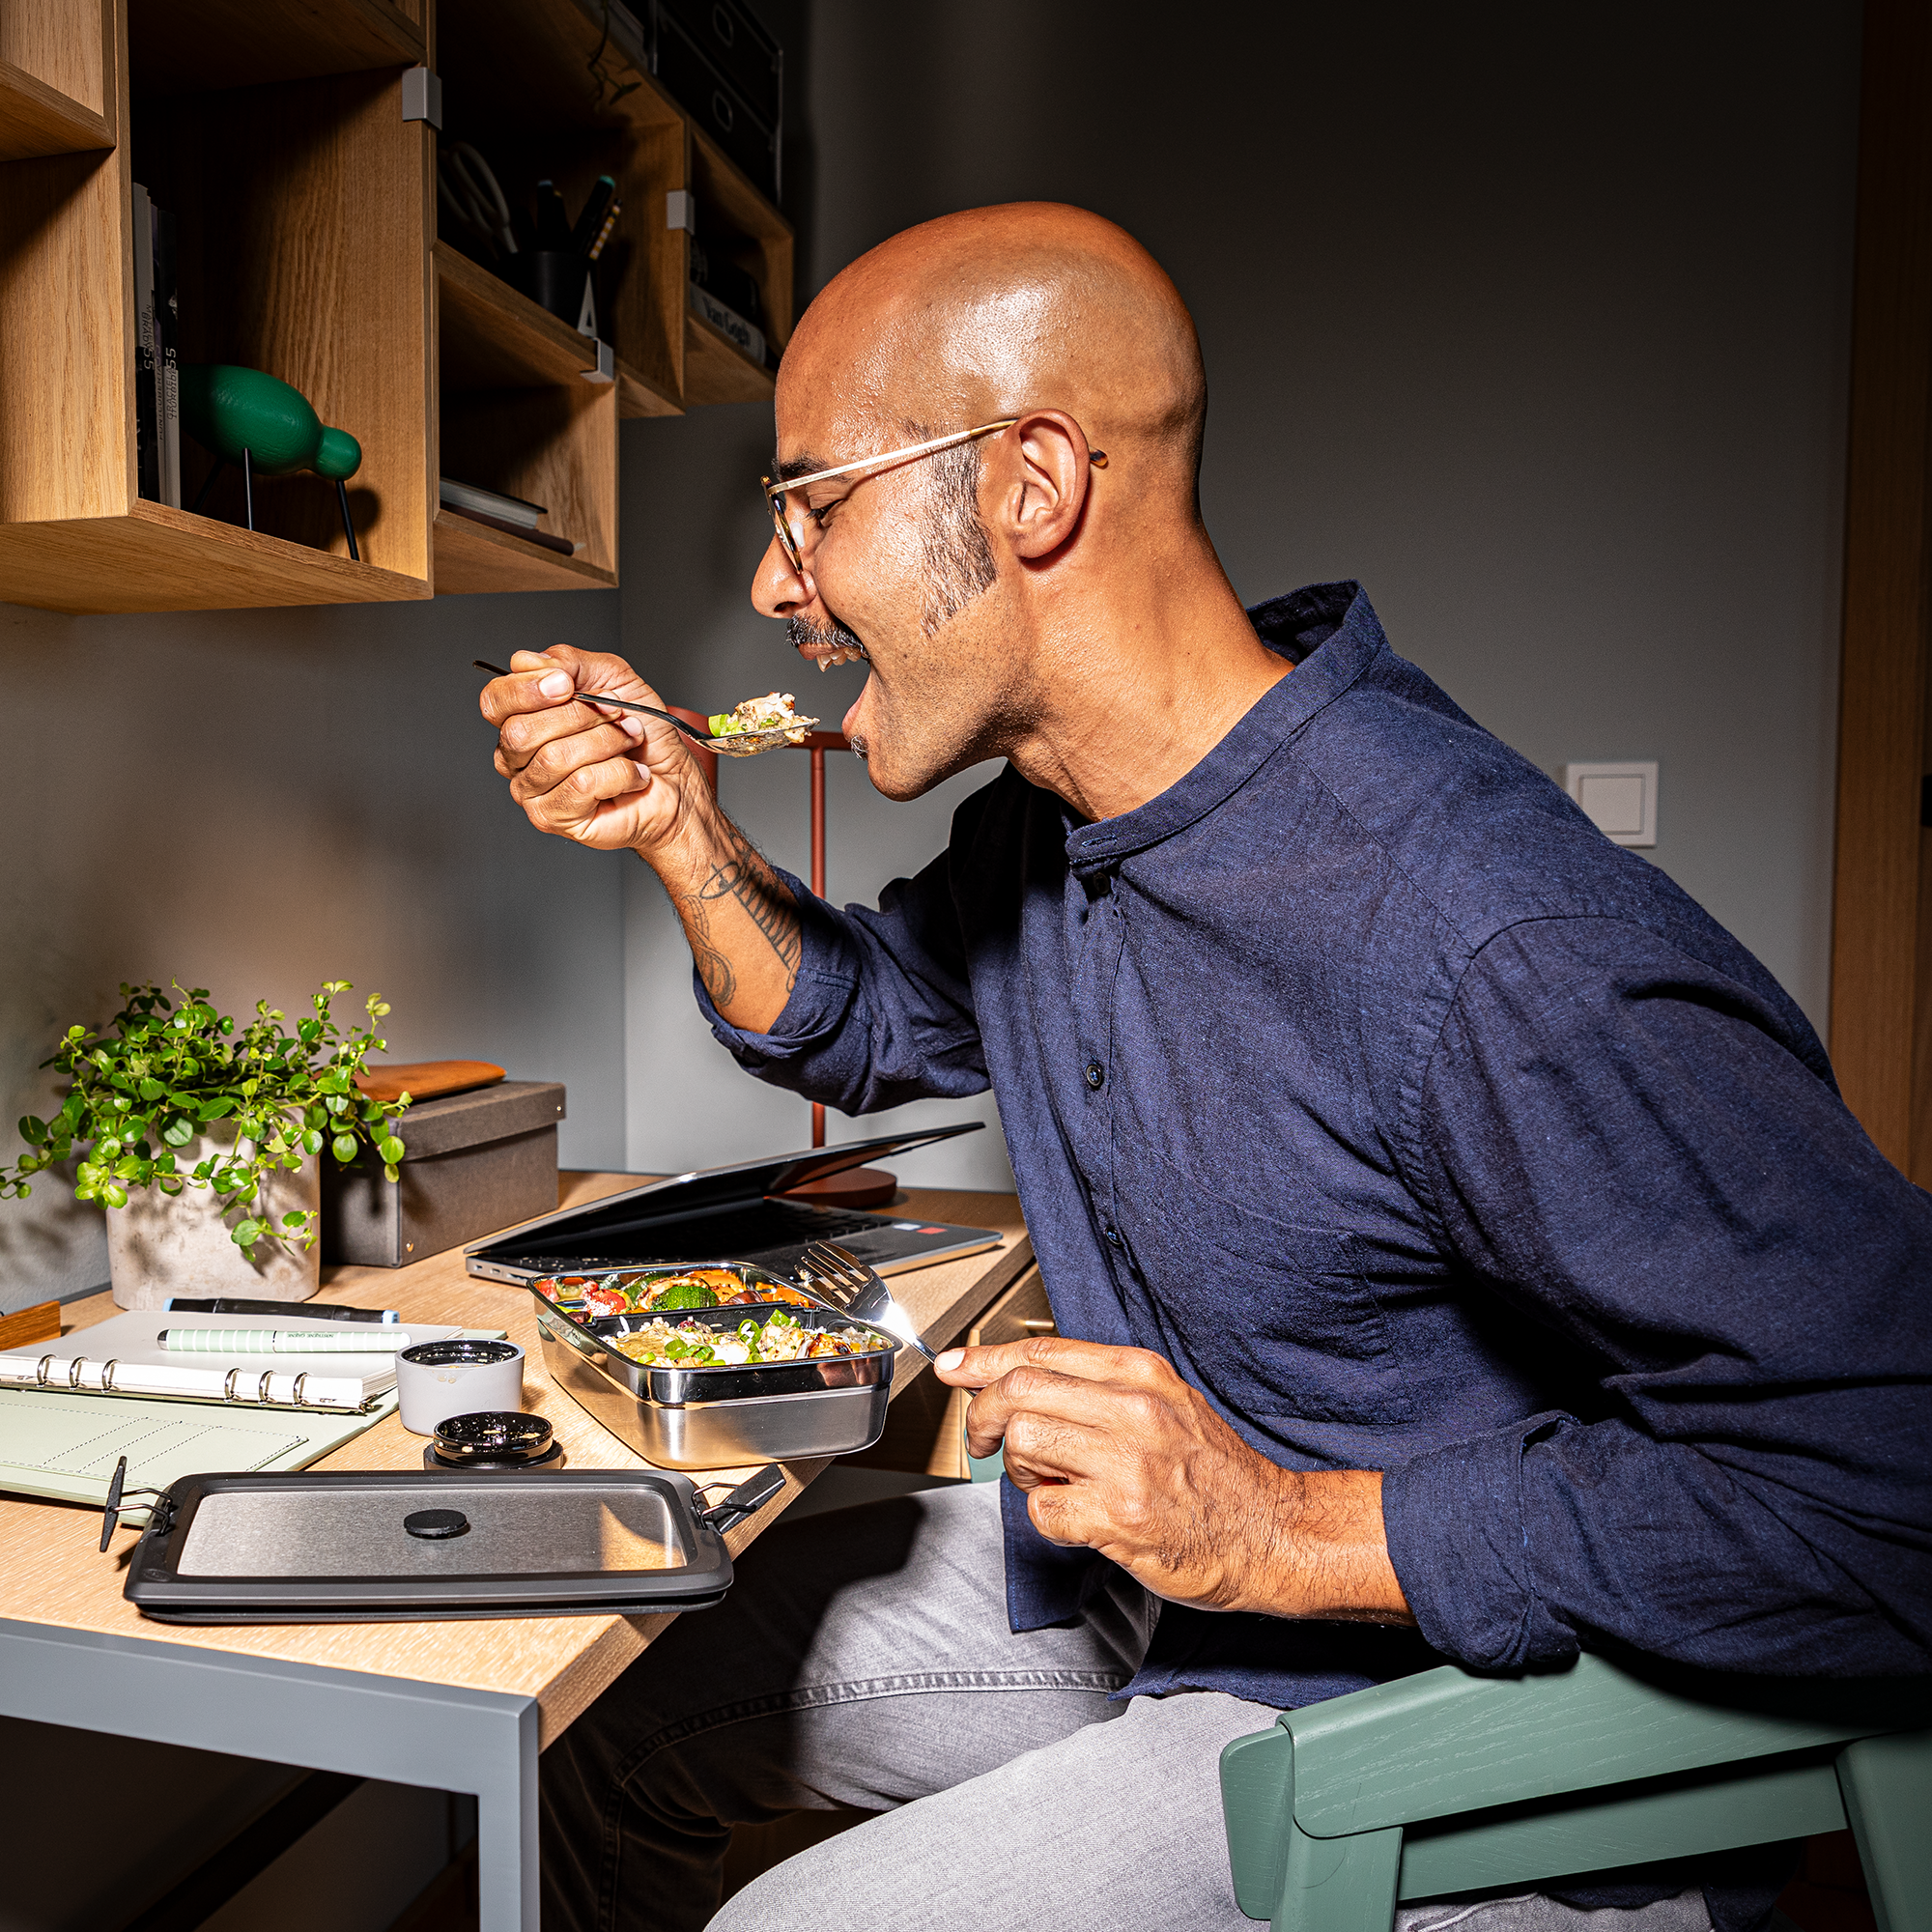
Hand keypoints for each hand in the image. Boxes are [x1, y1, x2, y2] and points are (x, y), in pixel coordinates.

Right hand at [481, 645, 706, 854]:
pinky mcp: (554, 818)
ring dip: (606, 742)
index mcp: (522, 719)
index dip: (527, 689)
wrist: (675, 782)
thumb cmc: (643, 736)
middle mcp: (518, 758)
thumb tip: (528, 661)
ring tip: (629, 743)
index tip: (568, 684)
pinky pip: (581, 784)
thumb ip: (569, 662)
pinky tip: (632, 775)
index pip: (495, 702)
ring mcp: (532, 791)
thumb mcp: (613, 678)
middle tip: (617, 714)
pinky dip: (619, 772)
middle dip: (581, 716)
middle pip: (521, 730)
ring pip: (554, 757)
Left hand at [935, 1336, 1412, 1622]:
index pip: (1040, 1352)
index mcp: (1140, 1373)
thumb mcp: (1166, 1402)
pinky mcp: (1121, 1518)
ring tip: (1057, 1482)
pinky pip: (1044, 1510)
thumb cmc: (1215, 1473)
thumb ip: (1098, 1387)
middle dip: (982, 1416)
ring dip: (1023, 1470)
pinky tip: (1078, 1516)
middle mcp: (1134, 1409)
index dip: (983, 1361)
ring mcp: (1128, 1463)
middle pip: (1019, 1391)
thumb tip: (1016, 1376)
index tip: (953, 1369)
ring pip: (1024, 1444)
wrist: (1273, 1533)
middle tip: (981, 1440)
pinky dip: (1048, 1517)